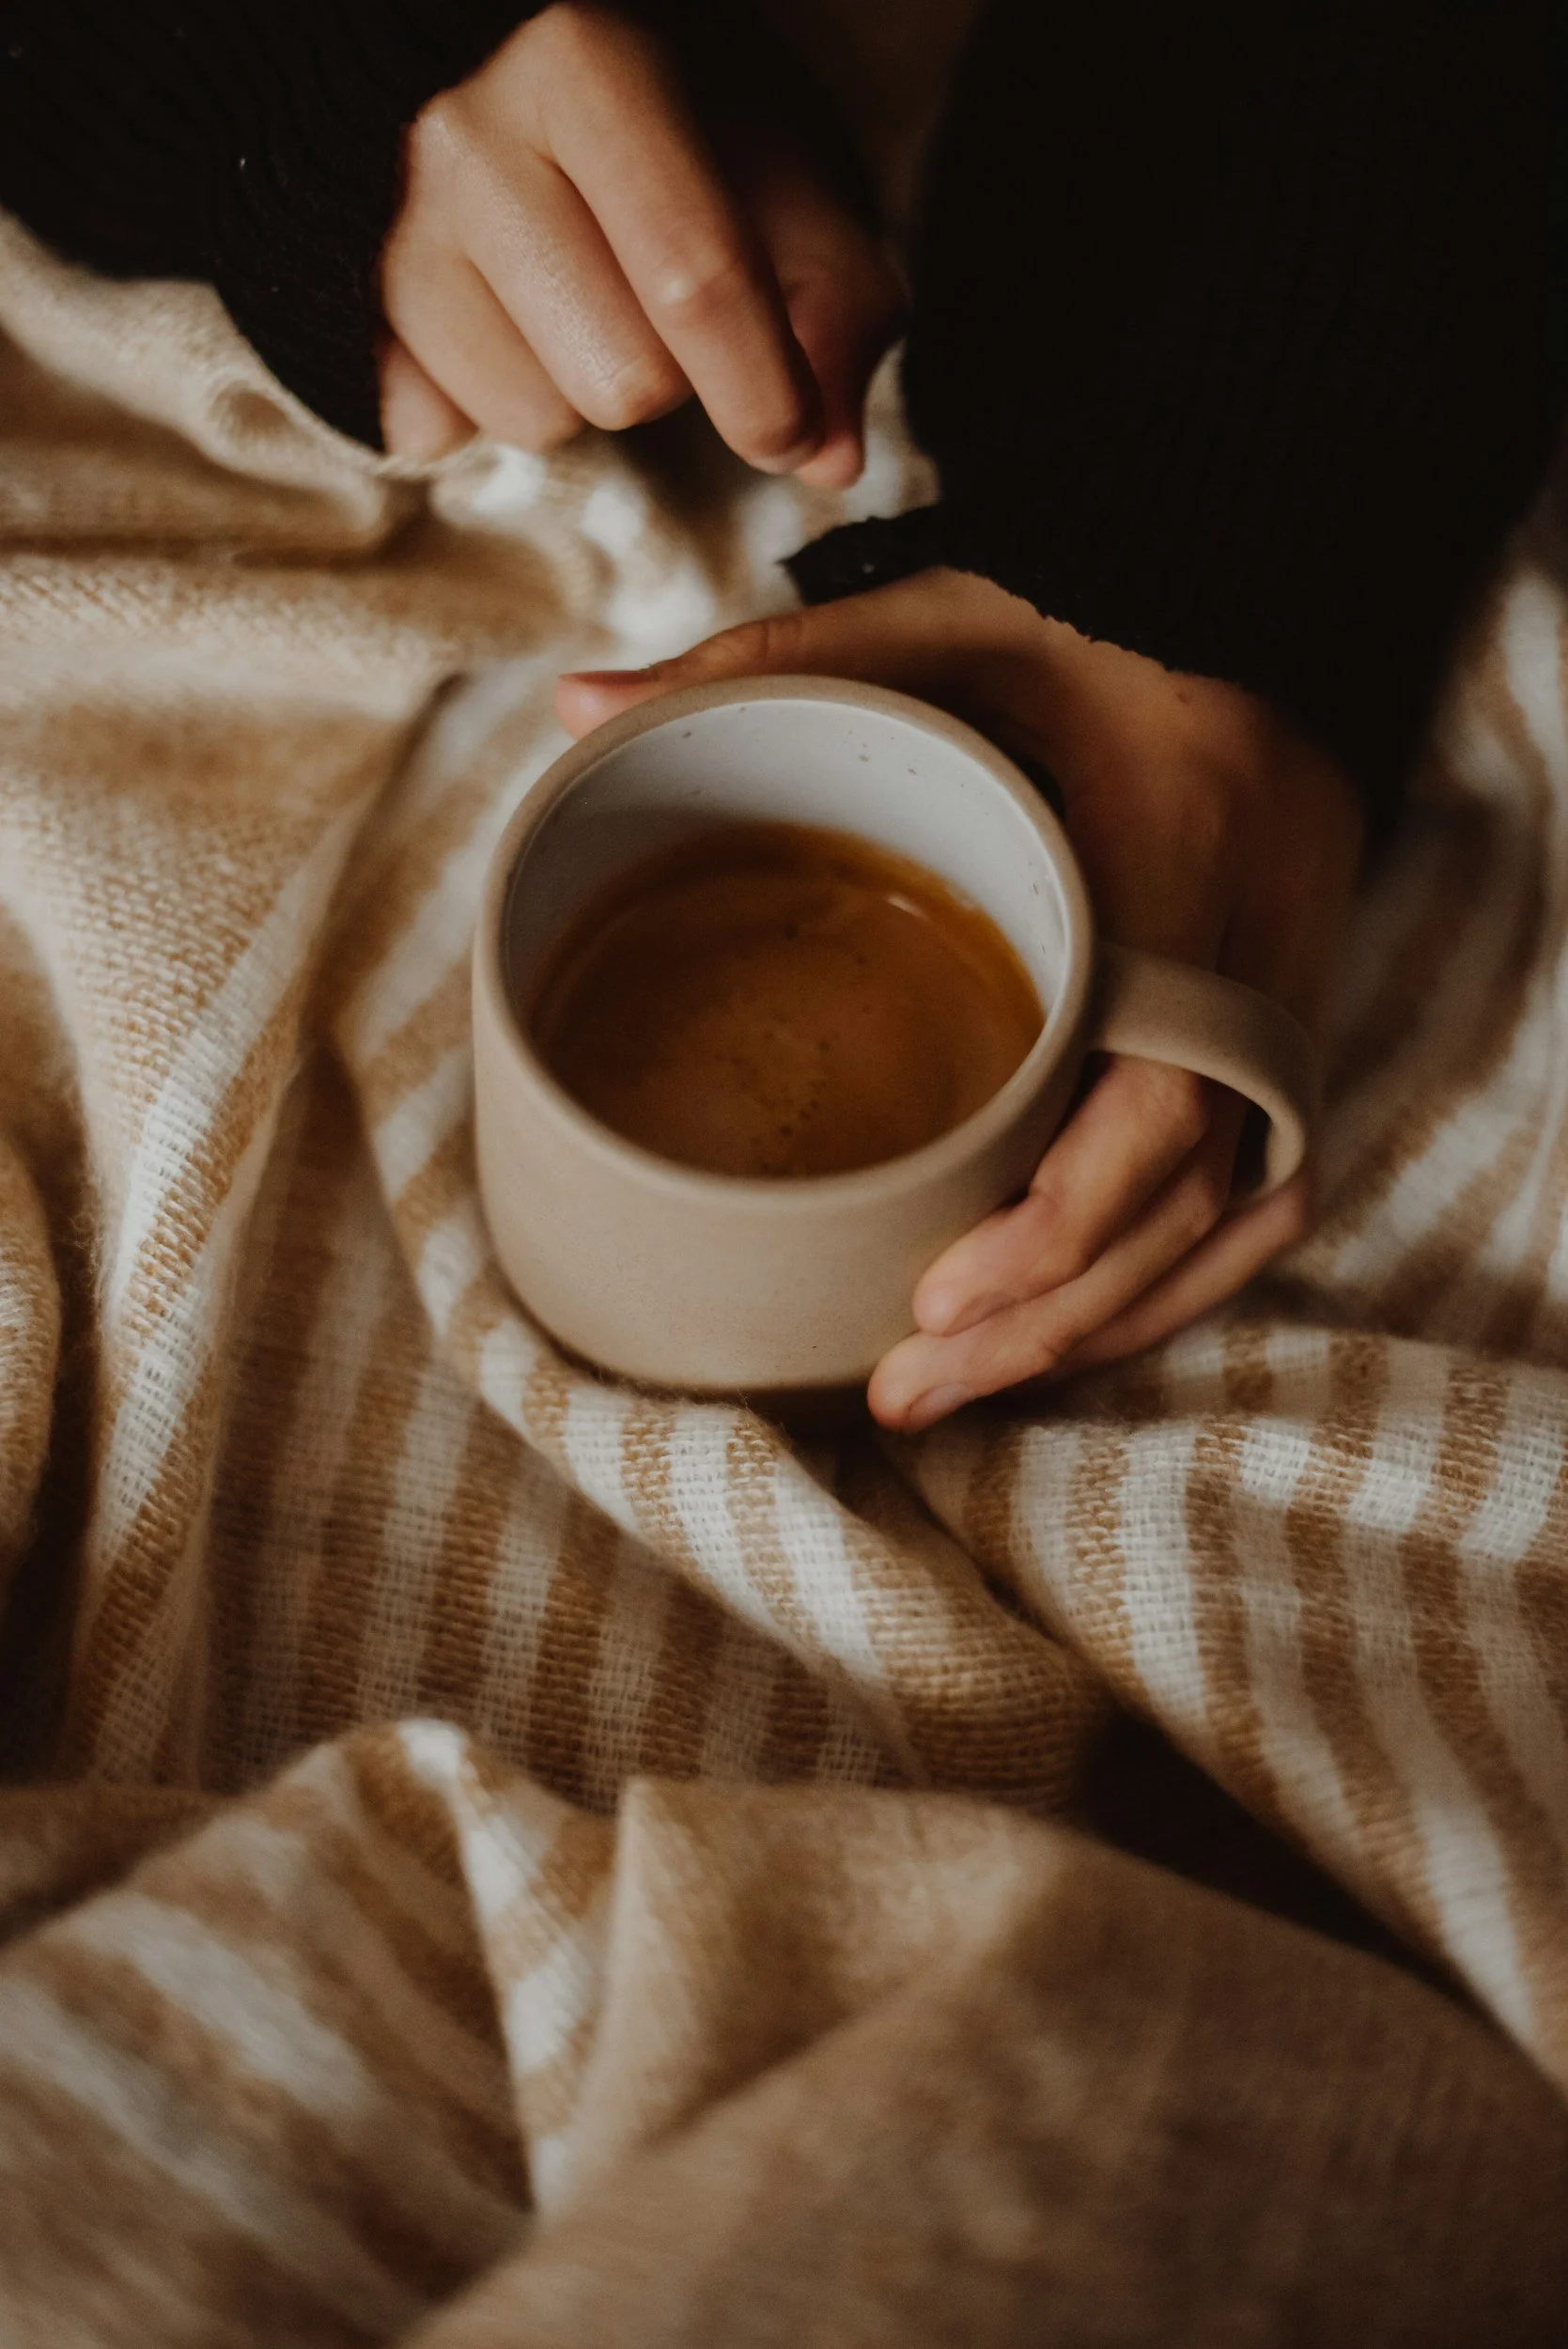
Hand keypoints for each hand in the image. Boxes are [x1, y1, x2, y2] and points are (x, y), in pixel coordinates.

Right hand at [379, 2, 902, 480]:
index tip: (793, 437)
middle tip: (666, 311)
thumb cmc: (679, 119)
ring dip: (585, 392)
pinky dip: (494, 403)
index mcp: (589, 65)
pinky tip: (515, 327)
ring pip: (534, 418)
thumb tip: (831, 458)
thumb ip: (839, 304)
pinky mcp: (351, 301)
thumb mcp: (789, 171)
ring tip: (586, 305)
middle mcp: (468, 132)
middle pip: (621, 379)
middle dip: (674, 378)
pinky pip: (442, 430)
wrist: (510, 68)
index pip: (693, 283)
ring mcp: (393, 220)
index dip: (762, 392)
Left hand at [556, 570, 1364, 1429]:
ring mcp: (1294, 1004)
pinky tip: (1071, 1332)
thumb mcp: (943, 619)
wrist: (1270, 595)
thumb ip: (771, 663)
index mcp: (1182, 861)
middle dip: (1048, 1317)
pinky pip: (1264, 1195)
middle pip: (1182, 1199)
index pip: (1152, 1099)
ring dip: (1103, 1323)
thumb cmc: (1092, 614)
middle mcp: (1261, 956)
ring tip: (957, 1387)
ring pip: (1230, 1221)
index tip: (931, 1298)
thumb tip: (577, 704)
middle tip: (906, 1386)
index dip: (1055, 1225)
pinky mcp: (1297, 1031)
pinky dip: (1174, 1279)